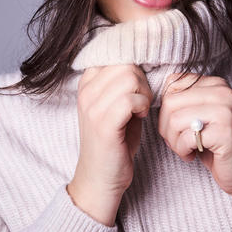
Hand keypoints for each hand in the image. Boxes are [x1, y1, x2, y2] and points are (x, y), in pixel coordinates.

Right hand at [67, 65, 152, 225]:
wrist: (100, 178)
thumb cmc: (114, 142)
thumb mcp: (115, 107)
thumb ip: (124, 84)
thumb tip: (145, 63)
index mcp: (86, 83)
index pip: (114, 54)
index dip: (134, 67)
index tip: (139, 85)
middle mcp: (85, 91)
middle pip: (125, 64)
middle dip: (142, 80)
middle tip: (143, 100)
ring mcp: (91, 106)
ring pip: (129, 78)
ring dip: (144, 93)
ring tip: (141, 109)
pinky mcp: (103, 123)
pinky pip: (131, 99)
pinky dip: (142, 106)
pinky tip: (140, 117)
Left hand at [159, 73, 231, 200]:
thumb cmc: (216, 143)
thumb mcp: (198, 115)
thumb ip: (181, 100)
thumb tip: (150, 96)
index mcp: (215, 84)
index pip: (171, 84)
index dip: (165, 108)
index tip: (176, 125)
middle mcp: (223, 92)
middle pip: (170, 102)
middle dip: (166, 126)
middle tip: (177, 141)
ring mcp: (226, 111)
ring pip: (174, 119)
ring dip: (173, 140)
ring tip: (185, 148)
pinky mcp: (225, 132)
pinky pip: (185, 137)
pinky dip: (182, 150)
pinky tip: (193, 155)